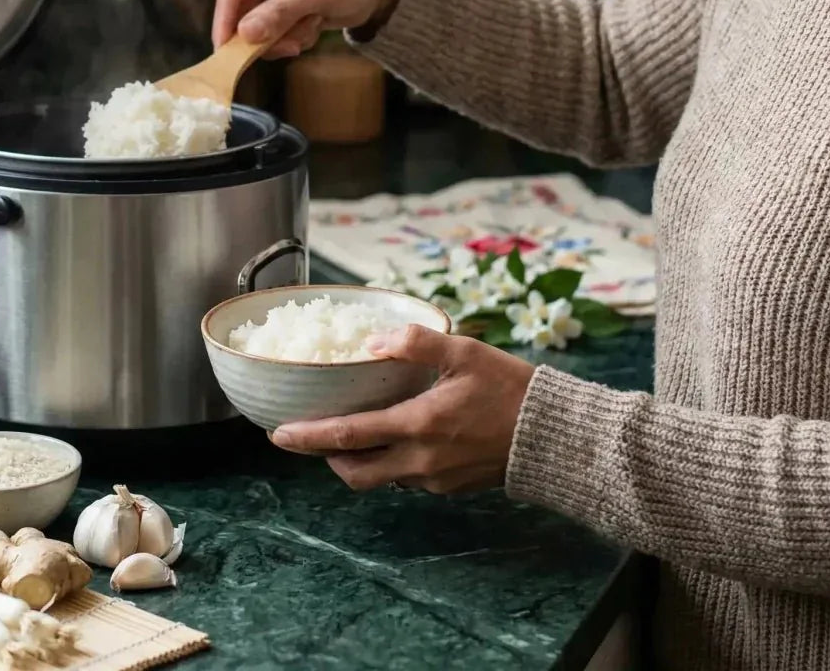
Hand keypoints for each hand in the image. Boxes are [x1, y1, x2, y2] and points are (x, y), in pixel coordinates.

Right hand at [212, 0, 409, 58]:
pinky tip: (317, 25)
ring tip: (313, 26)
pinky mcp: (288, 7)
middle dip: (267, 34)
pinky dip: (296, 36)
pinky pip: (278, 32)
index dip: (225, 24)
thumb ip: (280, 13)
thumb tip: (244, 34)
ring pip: (261, 28)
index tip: (225, 54)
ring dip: (286, 36)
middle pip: (244, 14)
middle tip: (291, 46)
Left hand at [270, 325, 535, 493]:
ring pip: (378, 477)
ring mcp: (434, 479)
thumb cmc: (510, 388)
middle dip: (324, 457)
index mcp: (419, 425)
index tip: (278, 434)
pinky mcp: (448, 486)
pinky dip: (387, 461)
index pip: (349, 436)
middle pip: (354, 471)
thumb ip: (416, 344)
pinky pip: (405, 477)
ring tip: (345, 432)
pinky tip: (393, 436)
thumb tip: (374, 342)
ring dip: (355, 460)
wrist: (551, 435)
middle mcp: (420, 460)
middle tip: (305, 436)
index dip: (309, 436)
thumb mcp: (464, 352)